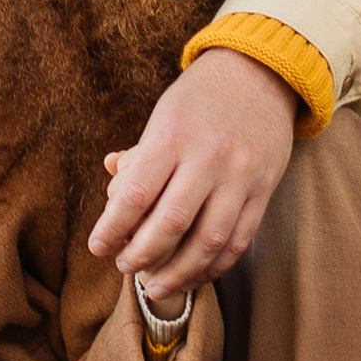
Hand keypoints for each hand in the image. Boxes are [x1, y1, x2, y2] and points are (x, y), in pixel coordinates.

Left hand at [87, 48, 298, 303]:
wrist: (260, 74)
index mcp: (172, 136)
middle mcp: (207, 158)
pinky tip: (195, 275)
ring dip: (178, 273)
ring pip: (207, 241)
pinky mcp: (263, 190)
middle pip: (169, 224)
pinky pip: (238, 240)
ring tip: (155, 286)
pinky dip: (215, 265)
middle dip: (141, 256)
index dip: (112, 228)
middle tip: (123, 267)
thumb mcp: (163, 114)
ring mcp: (240, 176)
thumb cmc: (200, 97)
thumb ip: (141, 153)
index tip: (97, 247)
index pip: (135, 194)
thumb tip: (111, 180)